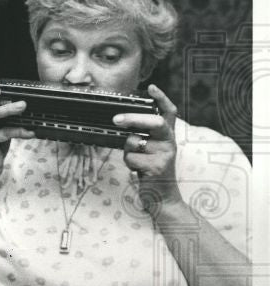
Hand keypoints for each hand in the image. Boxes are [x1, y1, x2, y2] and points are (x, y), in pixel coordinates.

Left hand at [115, 83, 181, 209]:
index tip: (151, 87)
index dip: (162, 98)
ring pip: (135, 142)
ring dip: (127, 150)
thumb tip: (120, 121)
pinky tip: (137, 170)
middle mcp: (170, 142)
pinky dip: (128, 162)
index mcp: (167, 135)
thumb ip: (142, 136)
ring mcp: (166, 154)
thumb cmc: (150, 170)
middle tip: (116, 119)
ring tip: (135, 160)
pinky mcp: (158, 167)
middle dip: (134, 118)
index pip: (169, 112)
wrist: (163, 197)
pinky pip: (132, 158)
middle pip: (155, 122)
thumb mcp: (149, 150)